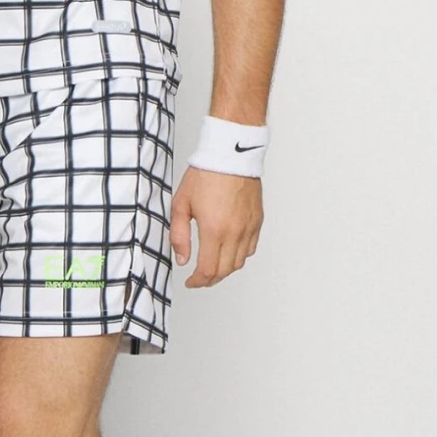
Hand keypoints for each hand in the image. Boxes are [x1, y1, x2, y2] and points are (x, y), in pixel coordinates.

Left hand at [170, 168, 262, 287]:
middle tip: (200, 278)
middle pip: (225, 271)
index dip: (198, 281)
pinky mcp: (257, 220)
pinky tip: (229, 251)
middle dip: (210, 279)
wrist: (229, 154)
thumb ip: (179, 235)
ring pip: (239, 262)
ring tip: (213, 266)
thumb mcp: (181, 204)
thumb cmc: (205, 174)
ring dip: (225, 269)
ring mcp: (248, 227)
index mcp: (214, 229)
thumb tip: (182, 259)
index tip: (191, 281)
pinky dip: (239, 256)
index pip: (208, 270)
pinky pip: (251, 248)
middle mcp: (235, 231)